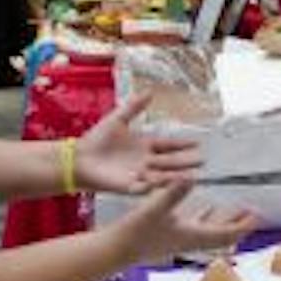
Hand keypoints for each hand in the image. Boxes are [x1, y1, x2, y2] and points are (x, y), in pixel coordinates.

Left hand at [74, 93, 202, 192]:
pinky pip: (143, 188)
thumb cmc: (97, 139)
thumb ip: (134, 107)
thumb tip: (150, 92)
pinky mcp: (127, 186)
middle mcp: (145, 161)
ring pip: (161, 176)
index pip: (168, 145)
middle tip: (201, 161)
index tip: (198, 143)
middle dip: (185, 162)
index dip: (182, 144)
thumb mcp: (118, 119)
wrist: (79, 157)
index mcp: (144, 145)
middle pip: (169, 161)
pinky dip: (153, 187)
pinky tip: (163, 185)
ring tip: (190, 176)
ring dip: (174, 177)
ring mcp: (138, 174)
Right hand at [105, 180, 257, 266]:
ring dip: (221, 221)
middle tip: (251, 213)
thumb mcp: (155, 208)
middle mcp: (189, 240)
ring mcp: (178, 239)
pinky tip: (201, 206)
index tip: (258, 216)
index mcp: (192, 236)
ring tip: (233, 209)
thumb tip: (191, 176)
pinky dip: (202, 217)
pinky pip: (193, 226)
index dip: (243, 226)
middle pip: (220, 234)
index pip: (225, 234)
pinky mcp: (167, 235)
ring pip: (207, 231)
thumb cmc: (135, 233)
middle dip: (237, 224)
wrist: (114, 251)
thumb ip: (173, 192)